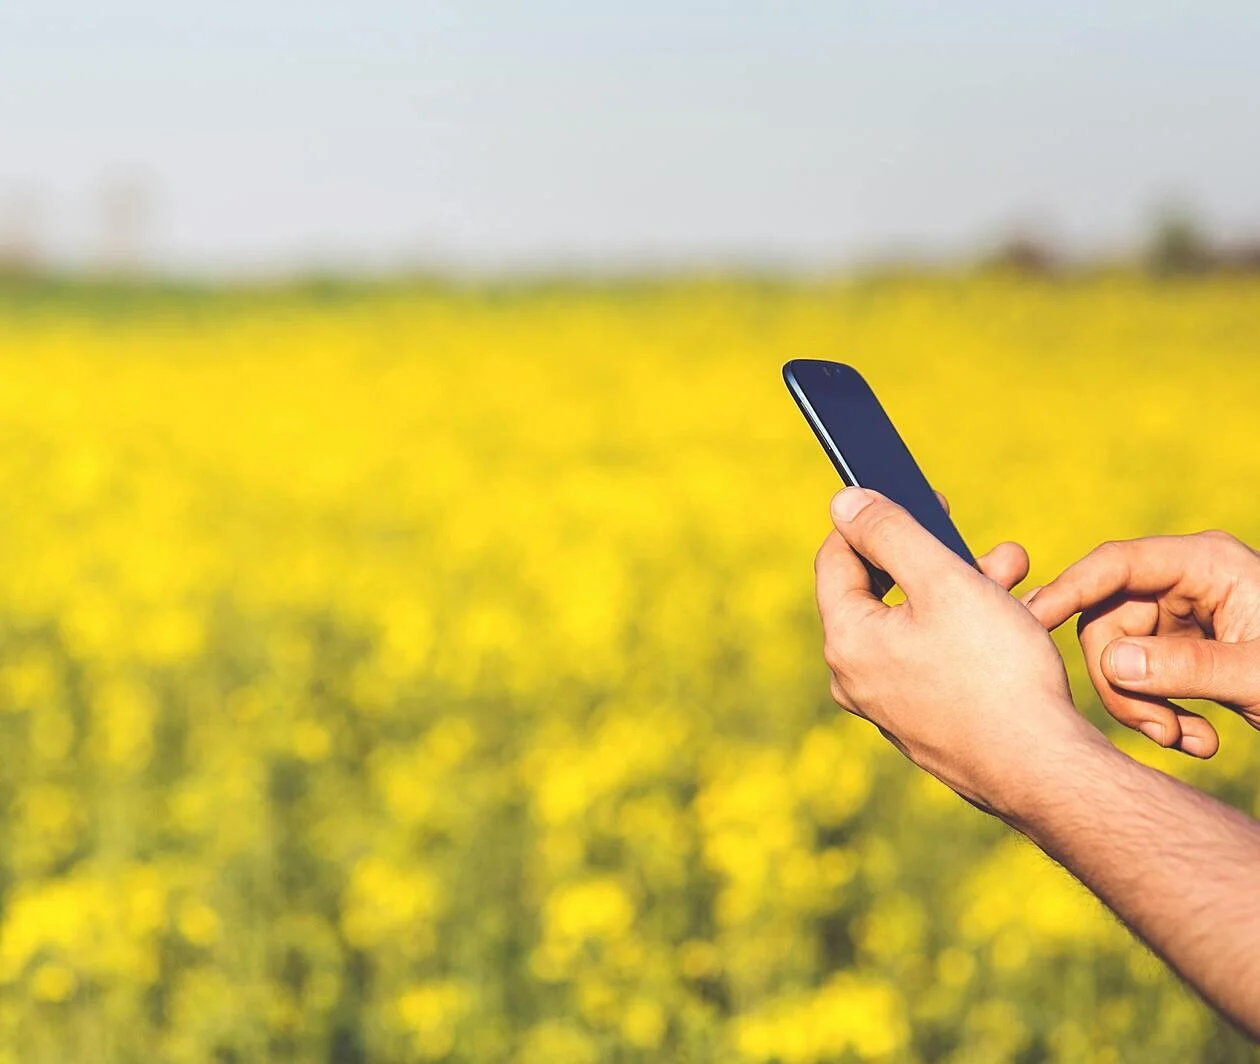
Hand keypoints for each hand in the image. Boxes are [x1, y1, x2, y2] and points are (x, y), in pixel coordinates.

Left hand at [814, 487, 1100, 816]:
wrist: (1044, 771)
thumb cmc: (995, 673)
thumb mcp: (944, 581)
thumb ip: (890, 533)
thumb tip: (843, 502)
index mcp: (846, 640)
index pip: (837, 558)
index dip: (876, 519)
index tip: (923, 498)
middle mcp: (855, 676)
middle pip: (883, 591)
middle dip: (938, 556)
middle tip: (989, 545)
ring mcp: (889, 704)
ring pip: (917, 624)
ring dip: (964, 589)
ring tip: (1017, 572)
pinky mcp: (923, 723)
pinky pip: (935, 659)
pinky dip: (968, 631)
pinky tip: (1017, 619)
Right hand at [1025, 531, 1259, 758]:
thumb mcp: (1258, 675)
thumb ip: (1186, 668)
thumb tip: (1111, 665)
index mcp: (1207, 564)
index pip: (1117, 565)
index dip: (1068, 591)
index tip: (1030, 622)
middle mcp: (1187, 583)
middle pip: (1107, 621)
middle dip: (1123, 682)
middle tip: (1158, 732)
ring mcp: (1184, 617)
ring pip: (1119, 657)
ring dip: (1144, 708)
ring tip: (1188, 744)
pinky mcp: (1184, 651)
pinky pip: (1143, 678)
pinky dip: (1161, 714)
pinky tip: (1199, 742)